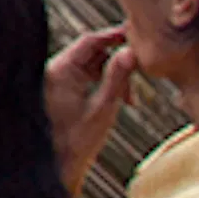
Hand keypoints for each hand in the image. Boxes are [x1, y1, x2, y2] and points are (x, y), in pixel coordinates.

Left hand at [49, 25, 137, 183]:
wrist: (58, 163)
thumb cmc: (78, 139)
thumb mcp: (103, 108)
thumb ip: (117, 78)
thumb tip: (130, 52)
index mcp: (60, 70)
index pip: (90, 41)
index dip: (115, 35)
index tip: (137, 34)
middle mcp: (56, 69)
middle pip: (94, 51)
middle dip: (119, 62)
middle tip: (142, 75)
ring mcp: (59, 78)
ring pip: (94, 64)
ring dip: (115, 76)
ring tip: (130, 100)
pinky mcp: (64, 87)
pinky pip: (89, 75)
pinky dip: (106, 83)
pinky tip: (122, 101)